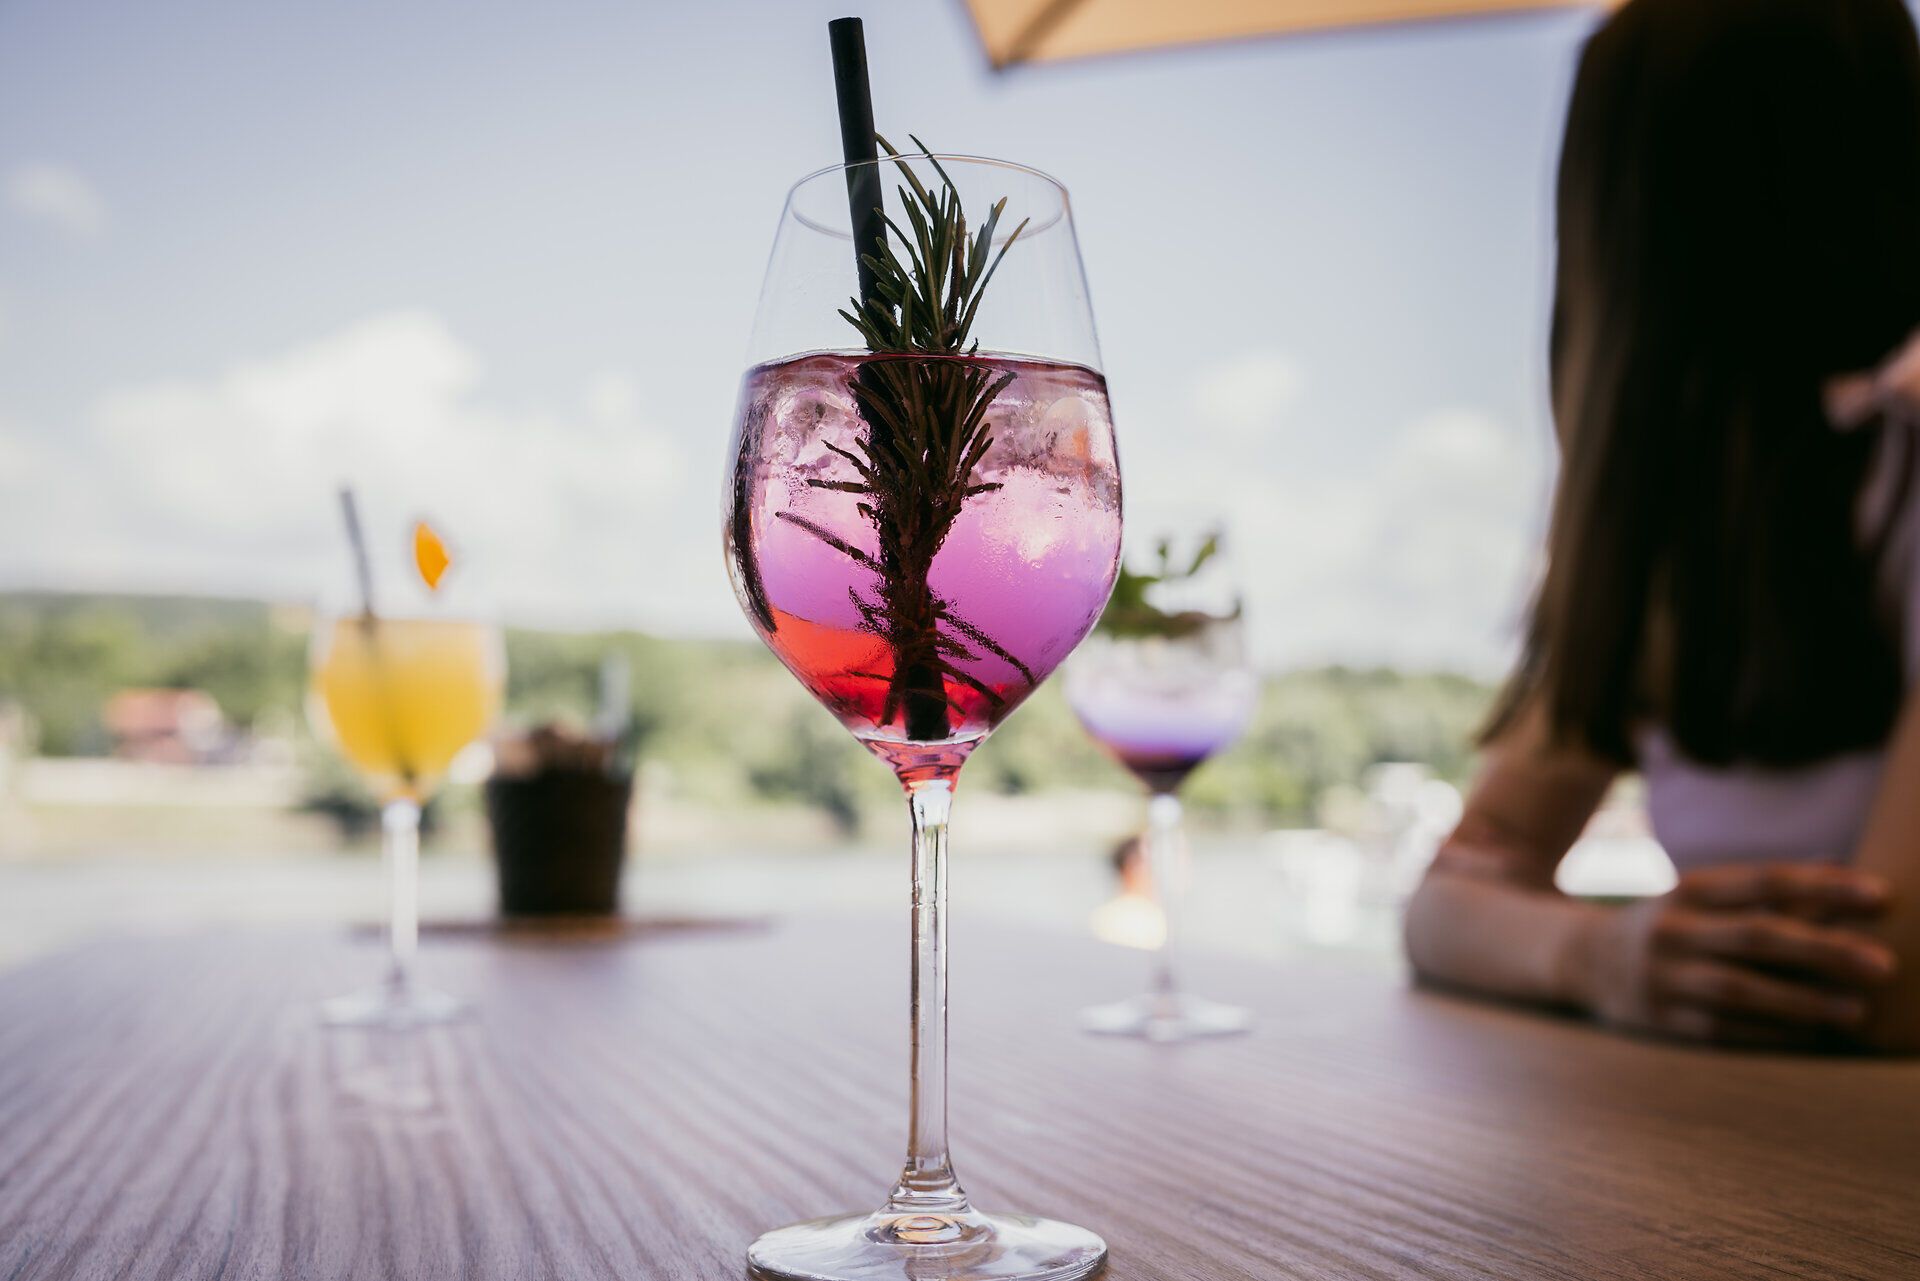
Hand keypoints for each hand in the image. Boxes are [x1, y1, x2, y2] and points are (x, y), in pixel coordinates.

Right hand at [1571, 864, 1897, 1047]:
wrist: (1582, 959)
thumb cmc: (1669, 924)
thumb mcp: (1703, 896)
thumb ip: (1768, 890)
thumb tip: (1841, 871)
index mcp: (1689, 889)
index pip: (1765, 881)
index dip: (1825, 886)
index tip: (1882, 896)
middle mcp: (1673, 929)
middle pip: (1757, 935)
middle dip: (1824, 950)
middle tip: (1884, 964)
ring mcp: (1663, 976)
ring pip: (1739, 988)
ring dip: (1802, 1000)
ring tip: (1856, 1010)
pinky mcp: (1659, 1019)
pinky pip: (1721, 1029)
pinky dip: (1769, 1033)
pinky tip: (1809, 1035)